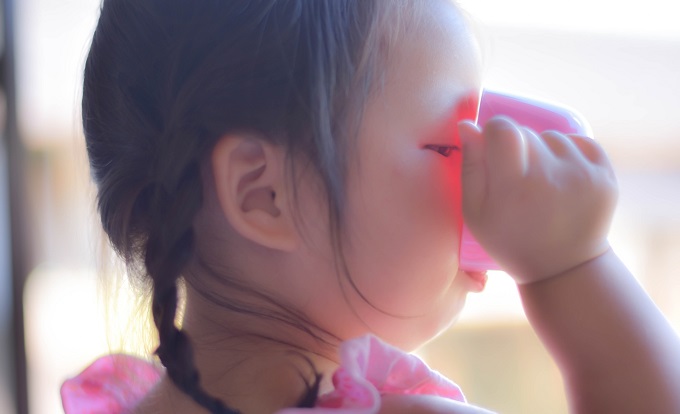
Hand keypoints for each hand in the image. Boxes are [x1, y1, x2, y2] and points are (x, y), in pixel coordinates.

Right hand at [458, 116, 617, 283]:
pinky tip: (562, 177)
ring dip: (544, 152)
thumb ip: (470, 166)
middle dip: (517, 148)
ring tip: (542, 182)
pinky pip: (580, 142)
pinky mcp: (605, 174)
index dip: (493, 135)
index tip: (494, 151)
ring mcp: (583, 174)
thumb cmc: (510, 240)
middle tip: (518, 179)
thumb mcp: (475, 212)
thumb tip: (468, 125)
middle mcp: (551, 176)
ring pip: (552, 137)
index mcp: (514, 187)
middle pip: (526, 132)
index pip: (502, 128)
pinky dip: (569, 153)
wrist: (564, 267)